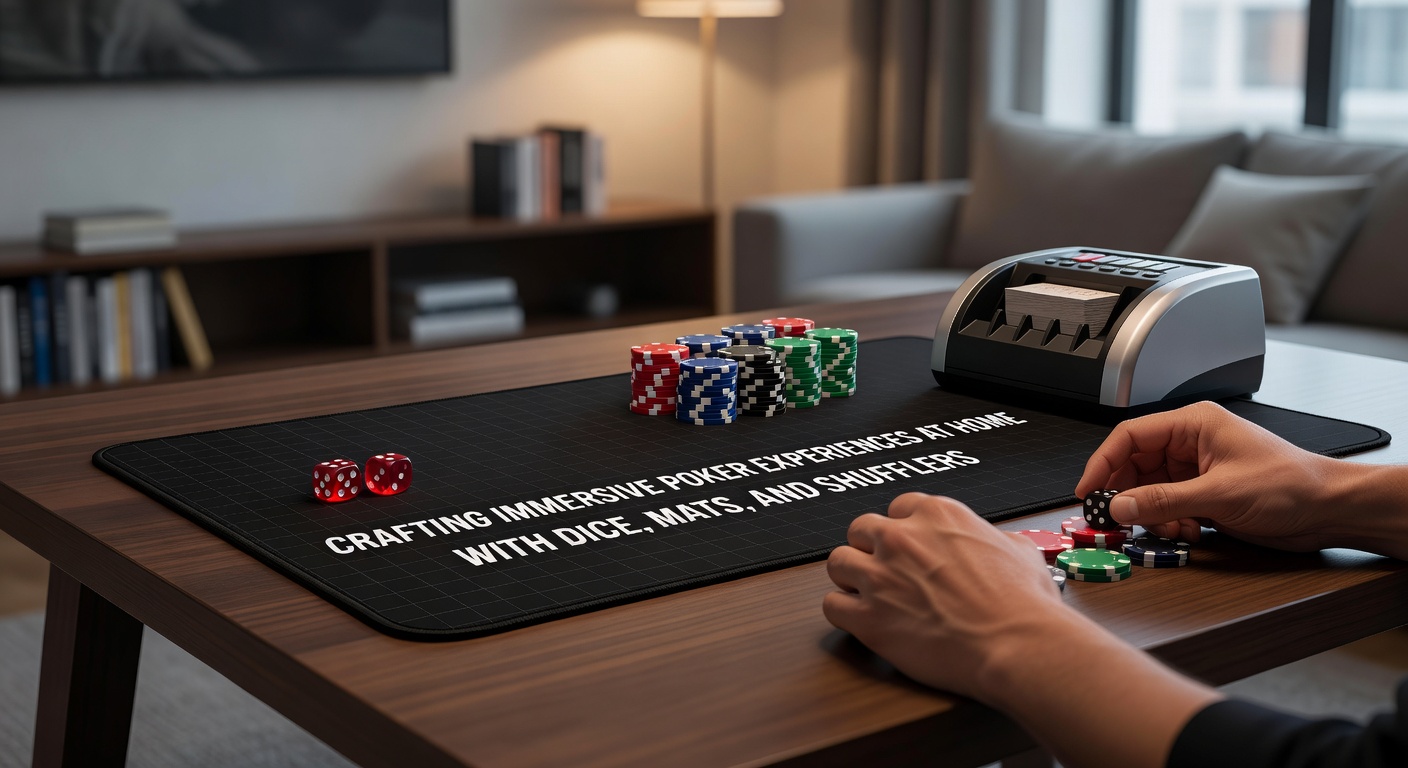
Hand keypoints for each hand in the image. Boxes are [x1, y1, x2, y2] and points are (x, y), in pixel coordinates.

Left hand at [822, 492, 1221, 767]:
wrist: (1018, 644)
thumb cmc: (1025, 604)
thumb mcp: (1020, 550)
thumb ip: (996, 538)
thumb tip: (998, 542)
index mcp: (936, 514)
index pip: (897, 509)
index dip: (903, 531)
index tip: (909, 551)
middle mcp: (901, 538)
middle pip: (860, 530)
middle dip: (871, 550)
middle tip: (886, 573)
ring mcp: (880, 576)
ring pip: (838, 563)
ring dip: (851, 578)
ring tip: (868, 595)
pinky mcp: (868, 617)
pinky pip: (832, 605)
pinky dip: (844, 613)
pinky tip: (861, 621)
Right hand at [1077, 401, 1352, 550]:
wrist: (1330, 510)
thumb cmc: (1291, 484)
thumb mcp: (1219, 493)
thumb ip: (1162, 500)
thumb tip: (1119, 506)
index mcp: (1193, 425)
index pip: (1130, 437)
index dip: (1103, 463)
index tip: (1088, 492)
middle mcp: (1192, 444)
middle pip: (1135, 466)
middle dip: (1125, 495)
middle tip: (1114, 519)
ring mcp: (1198, 471)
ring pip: (1149, 490)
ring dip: (1150, 514)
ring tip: (1166, 529)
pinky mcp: (1205, 495)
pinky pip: (1168, 507)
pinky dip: (1168, 523)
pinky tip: (1186, 532)